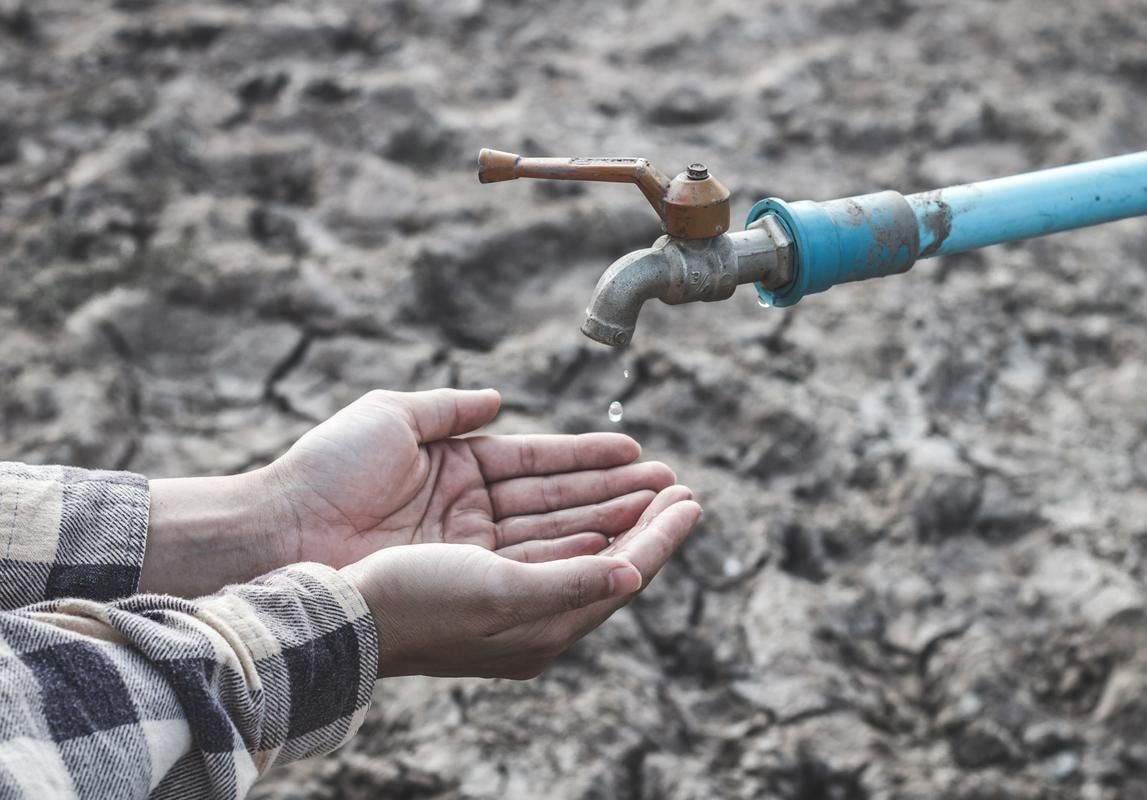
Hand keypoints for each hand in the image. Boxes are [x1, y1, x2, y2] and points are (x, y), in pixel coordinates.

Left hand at [142, 389, 674, 595]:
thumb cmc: (324, 472)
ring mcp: (475, 557)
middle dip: (621, 495)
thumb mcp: (392, 419)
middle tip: (675, 484)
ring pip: (564, 538)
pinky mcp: (476, 589)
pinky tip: (633, 545)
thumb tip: (497, 399)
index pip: (541, 466)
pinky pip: (545, 572)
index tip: (637, 451)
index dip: (591, 458)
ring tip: (671, 507)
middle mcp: (473, 520)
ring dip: (619, 524)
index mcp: (459, 476)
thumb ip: (449, 408)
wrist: (279, 533)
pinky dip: (591, 560)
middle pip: (563, 506)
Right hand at [341, 485, 701, 678]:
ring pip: (577, 543)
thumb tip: (635, 572)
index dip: (661, 536)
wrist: (340, 613)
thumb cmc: (416, 604)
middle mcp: (532, 614)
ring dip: (613, 509)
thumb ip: (572, 583)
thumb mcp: (501, 594)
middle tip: (680, 484)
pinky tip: (588, 502)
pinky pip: (543, 539)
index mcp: (544, 628)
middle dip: (645, 519)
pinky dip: (573, 517)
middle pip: (607, 557)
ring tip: (648, 480)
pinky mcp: (481, 570)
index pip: (623, 573)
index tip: (693, 500)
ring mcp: (506, 591)